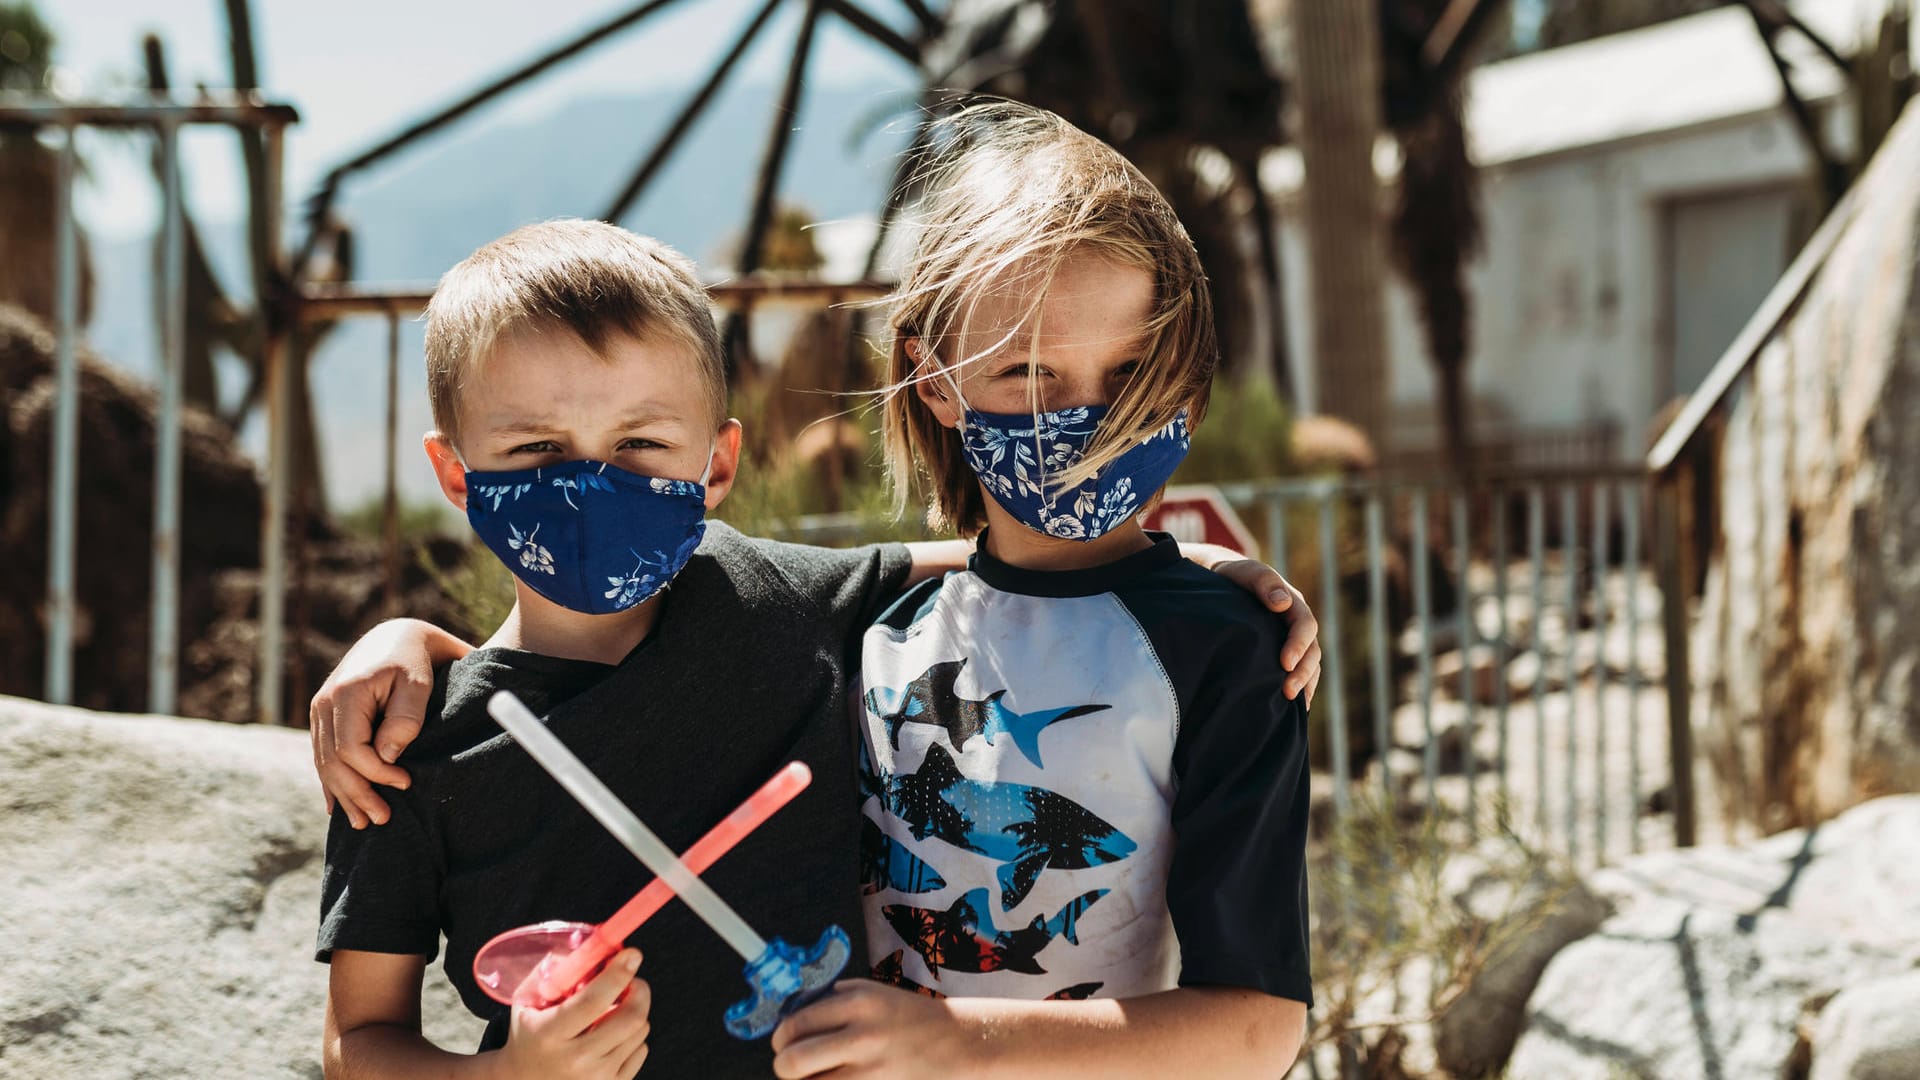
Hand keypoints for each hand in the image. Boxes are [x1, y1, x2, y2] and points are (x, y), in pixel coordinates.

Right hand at [309, 619, 447, 827]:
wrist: (398, 635)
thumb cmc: (416, 658)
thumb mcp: (419, 682)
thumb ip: (405, 718)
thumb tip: (387, 758)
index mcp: (346, 692)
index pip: (351, 749)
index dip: (375, 773)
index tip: (405, 783)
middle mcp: (325, 702)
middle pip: (333, 762)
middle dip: (358, 794)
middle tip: (383, 819)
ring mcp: (320, 710)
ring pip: (324, 763)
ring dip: (343, 795)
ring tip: (364, 821)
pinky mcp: (324, 717)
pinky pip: (323, 756)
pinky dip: (331, 782)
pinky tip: (337, 806)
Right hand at [497, 948, 650, 1079]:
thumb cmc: (529, 1033)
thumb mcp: (528, 1001)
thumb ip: (554, 970)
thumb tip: (592, 944)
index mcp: (550, 1034)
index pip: (593, 1000)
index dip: (618, 973)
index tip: (632, 954)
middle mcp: (575, 1060)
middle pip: (629, 1018)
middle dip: (639, 990)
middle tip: (632, 980)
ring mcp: (596, 1078)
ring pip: (639, 1031)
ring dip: (634, 1011)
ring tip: (613, 1010)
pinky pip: (641, 1049)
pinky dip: (633, 1035)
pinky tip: (612, 1035)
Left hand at [771, 981, 968, 1078]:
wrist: (960, 1042)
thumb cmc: (911, 1018)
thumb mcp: (873, 993)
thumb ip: (832, 1000)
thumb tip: (789, 1018)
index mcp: (856, 1001)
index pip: (793, 1023)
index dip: (780, 1039)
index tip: (783, 1044)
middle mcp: (861, 1034)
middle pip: (793, 1061)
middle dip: (784, 1066)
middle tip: (790, 1066)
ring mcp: (871, 1069)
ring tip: (819, 1075)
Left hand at [1207, 557, 1321, 707]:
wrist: (1219, 583)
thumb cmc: (1231, 577)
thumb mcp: (1244, 572)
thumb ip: (1263, 582)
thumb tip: (1282, 603)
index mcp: (1291, 604)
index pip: (1304, 625)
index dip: (1298, 645)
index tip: (1285, 663)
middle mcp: (1295, 624)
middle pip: (1312, 650)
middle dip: (1303, 672)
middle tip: (1288, 692)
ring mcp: (1290, 641)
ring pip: (1309, 665)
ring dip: (1304, 684)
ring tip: (1292, 704)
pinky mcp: (1280, 655)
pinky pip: (1297, 673)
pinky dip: (1299, 689)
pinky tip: (1292, 710)